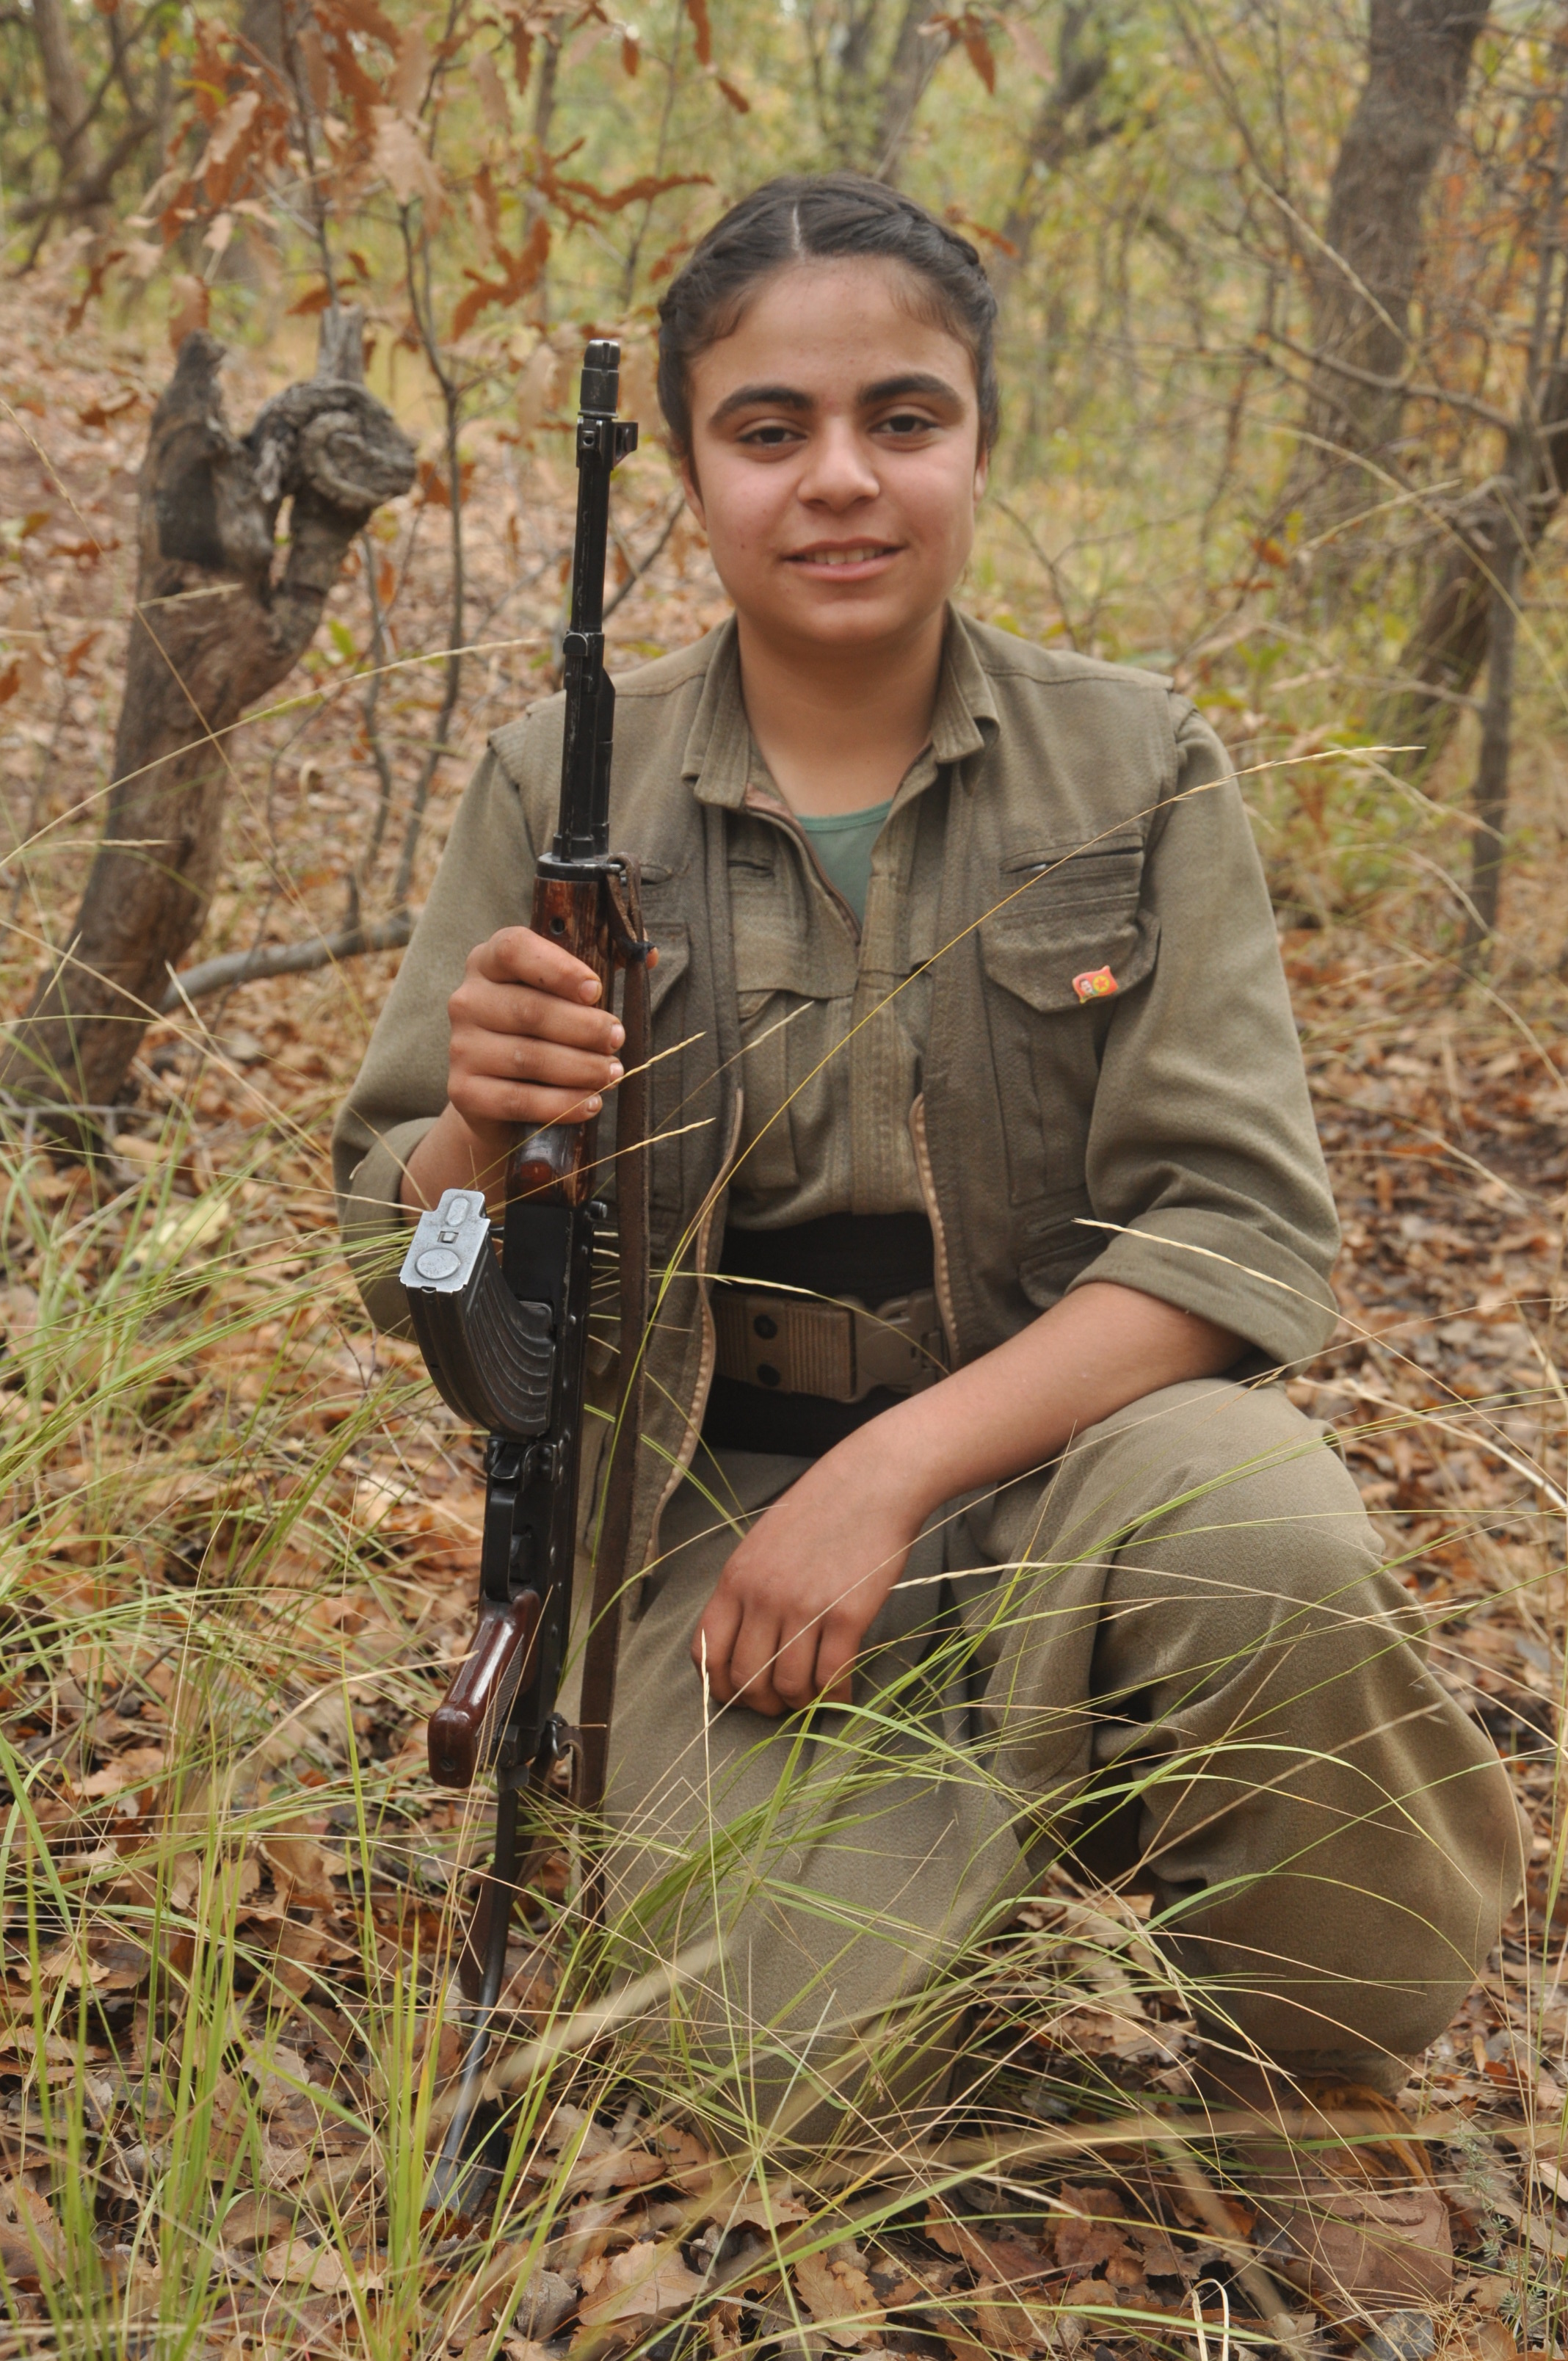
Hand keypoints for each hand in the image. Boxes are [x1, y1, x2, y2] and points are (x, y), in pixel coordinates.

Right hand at [403, 925, 655, 1209]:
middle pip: (531, 1010)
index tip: (595, 990)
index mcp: (490, 961)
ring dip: (580, 1068)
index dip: (558, 968)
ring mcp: (461, 1047)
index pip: (515, 949)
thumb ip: (603, 966)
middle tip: (617, 1039)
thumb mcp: (564, 994)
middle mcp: (468, 999)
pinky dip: (561, 1104)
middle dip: (584, 1028)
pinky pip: (519, 1099)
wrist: (496, 1096)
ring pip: (529, 1058)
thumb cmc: (541, 1032)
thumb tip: (649, 955)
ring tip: (612, 1073)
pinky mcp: (463, 1091)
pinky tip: (590, 1103)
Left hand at [693, 1443, 926, 1714]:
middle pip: (746, 1679)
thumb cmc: (822, 1508)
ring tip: (814, 1697)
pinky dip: (836, 1696)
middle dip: (761, 1704)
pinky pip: (832, 1677)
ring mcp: (803, 1607)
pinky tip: (843, 1691)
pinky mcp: (845, 1616)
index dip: (718, 1686)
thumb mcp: (765, 1543)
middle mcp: (762, 1596)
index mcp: (736, 1578)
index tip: (737, 1694)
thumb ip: (749, 1588)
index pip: (706, 1652)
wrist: (874, 1481)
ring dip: (801, 1702)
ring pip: (789, 1685)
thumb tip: (746, 1641)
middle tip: (780, 1704)